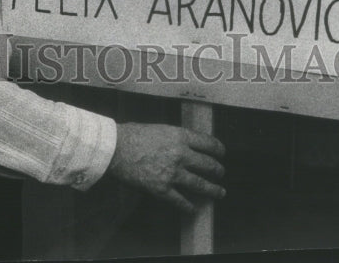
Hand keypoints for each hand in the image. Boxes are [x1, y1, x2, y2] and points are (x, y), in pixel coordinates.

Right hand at [106, 123, 225, 212]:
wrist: (116, 149)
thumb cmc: (134, 135)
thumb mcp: (160, 129)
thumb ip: (175, 138)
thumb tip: (186, 145)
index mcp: (180, 136)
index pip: (208, 142)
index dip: (218, 149)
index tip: (222, 153)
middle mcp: (181, 154)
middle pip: (208, 164)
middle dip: (218, 170)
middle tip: (221, 173)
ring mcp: (173, 173)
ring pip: (200, 184)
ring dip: (213, 190)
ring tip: (219, 192)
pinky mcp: (162, 189)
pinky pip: (181, 201)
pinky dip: (189, 207)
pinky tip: (193, 209)